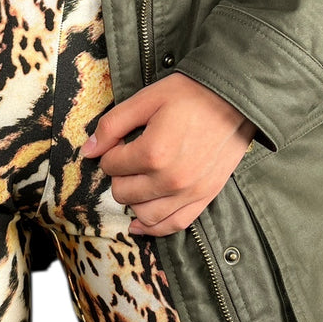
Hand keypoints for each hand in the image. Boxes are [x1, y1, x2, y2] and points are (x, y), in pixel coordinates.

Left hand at [80, 73, 256, 235]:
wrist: (235, 99)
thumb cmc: (190, 94)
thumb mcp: (146, 99)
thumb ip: (113, 125)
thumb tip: (87, 151)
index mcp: (153, 153)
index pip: (111, 166)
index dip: (111, 152)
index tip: (121, 142)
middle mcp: (170, 179)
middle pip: (123, 192)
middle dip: (119, 175)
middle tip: (129, 159)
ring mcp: (189, 192)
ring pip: (144, 214)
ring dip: (134, 200)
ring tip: (137, 183)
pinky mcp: (205, 197)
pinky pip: (174, 225)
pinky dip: (154, 227)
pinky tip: (140, 223)